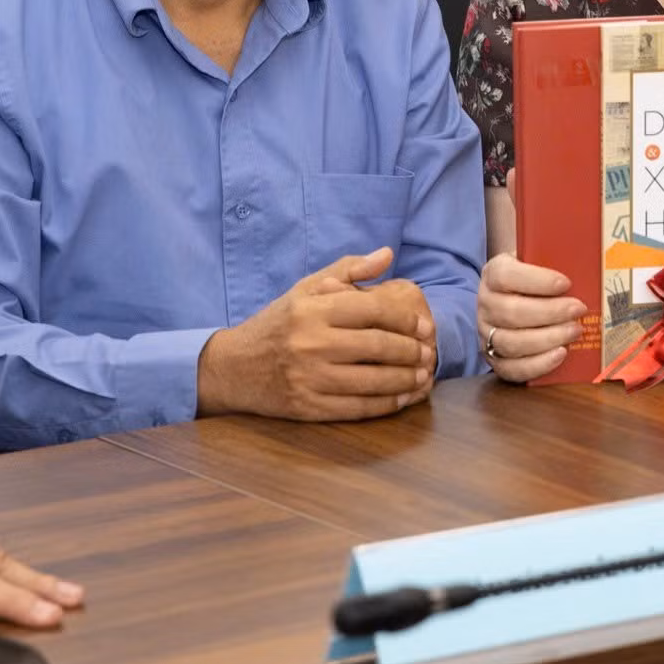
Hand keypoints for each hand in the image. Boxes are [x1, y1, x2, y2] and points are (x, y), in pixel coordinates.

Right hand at [196, 249, 436, 420]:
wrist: (233, 367)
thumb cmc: (278, 323)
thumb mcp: (305, 289)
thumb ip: (348, 270)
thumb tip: (387, 255)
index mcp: (312, 310)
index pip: (372, 310)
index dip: (405, 319)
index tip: (425, 326)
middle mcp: (310, 343)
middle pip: (376, 346)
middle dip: (411, 351)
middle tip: (430, 352)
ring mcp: (309, 378)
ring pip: (372, 380)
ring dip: (405, 380)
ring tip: (424, 375)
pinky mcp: (308, 407)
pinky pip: (357, 408)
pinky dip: (386, 404)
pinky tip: (403, 398)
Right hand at [479, 252, 585, 382]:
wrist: (517, 296)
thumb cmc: (535, 278)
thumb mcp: (538, 259)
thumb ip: (553, 259)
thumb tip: (584, 265)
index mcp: (493, 274)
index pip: (506, 276)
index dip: (536, 281)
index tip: (566, 283)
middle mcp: (485, 303)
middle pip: (512, 312)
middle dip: (551, 313)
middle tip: (578, 310)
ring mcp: (487, 333)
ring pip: (512, 342)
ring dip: (548, 338)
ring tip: (575, 331)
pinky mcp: (494, 358)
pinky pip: (512, 368)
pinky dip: (538, 364)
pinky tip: (561, 354)